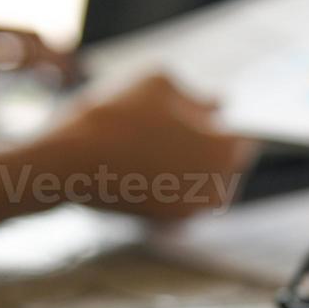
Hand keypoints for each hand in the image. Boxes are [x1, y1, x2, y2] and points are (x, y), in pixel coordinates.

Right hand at [45, 74, 254, 219]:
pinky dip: (164, 189)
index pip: (241, 140)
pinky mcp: (163, 226)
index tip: (191, 119)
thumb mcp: (157, 81)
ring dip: (183, 170)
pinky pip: (175, 202)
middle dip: (202, 150)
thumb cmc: (116, 114)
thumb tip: (219, 104)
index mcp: (225, 149)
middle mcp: (217, 187)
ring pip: (199, 185)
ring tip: (146, 149)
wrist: (67, 163)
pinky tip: (137, 170)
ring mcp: (191, 211)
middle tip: (162, 132)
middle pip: (222, 166)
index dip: (215, 126)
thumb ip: (195, 94)